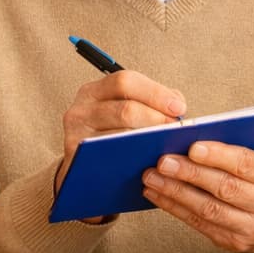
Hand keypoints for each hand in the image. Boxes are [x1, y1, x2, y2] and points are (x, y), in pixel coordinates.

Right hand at [56, 69, 184, 192]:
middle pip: (124, 109)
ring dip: (148, 141)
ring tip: (166, 144)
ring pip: (119, 136)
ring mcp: (75, 135)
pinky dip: (133, 159)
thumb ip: (152, 102)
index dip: (155, 93)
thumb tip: (177, 103)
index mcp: (95, 91)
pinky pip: (110, 158)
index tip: (178, 107)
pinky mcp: (77, 159)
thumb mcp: (125, 112)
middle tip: (174, 128)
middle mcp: (80, 109)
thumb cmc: (112, 136)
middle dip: (155, 118)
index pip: (125, 81)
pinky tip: (148, 160)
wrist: (85, 171)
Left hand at [141, 140, 253, 252]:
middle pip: (225, 188)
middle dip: (190, 173)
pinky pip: (200, 224)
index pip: (247, 163)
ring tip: (152, 178)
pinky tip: (158, 195)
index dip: (219, 155)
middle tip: (162, 162)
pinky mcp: (235, 244)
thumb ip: (241, 145)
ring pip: (209, 209)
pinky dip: (175, 208)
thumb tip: (196, 132)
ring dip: (175, 192)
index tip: (192, 147)